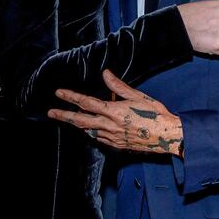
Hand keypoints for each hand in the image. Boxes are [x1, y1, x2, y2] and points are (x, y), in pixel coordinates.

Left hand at [48, 70, 182, 155]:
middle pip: (81, 120)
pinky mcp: (117, 145)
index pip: (87, 103)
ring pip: (89, 130)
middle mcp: (110, 126)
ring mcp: (112, 137)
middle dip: (65, 115)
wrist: (167, 136)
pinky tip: (93, 127)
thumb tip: (106, 74)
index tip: (59, 93)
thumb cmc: (155, 114)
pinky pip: (100, 137)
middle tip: (51, 112)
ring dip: (79, 123)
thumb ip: (119, 86)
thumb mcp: (138, 96)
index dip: (71, 97)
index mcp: (114, 112)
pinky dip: (93, 131)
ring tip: (70, 117)